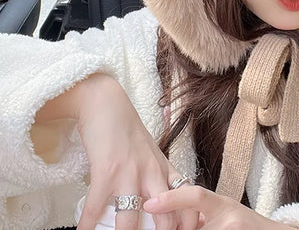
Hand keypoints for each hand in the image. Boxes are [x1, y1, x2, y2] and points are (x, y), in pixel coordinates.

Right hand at [73, 74, 178, 229]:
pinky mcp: (106, 172)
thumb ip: (157, 175)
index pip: (186, 201)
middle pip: (165, 217)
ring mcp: (129, 173)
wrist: (107, 103)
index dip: (188, 224)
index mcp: (164, 168)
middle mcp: (152, 173)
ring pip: (131, 221)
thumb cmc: (127, 130)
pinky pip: (97, 208)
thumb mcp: (150, 152)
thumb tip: (158, 204)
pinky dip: (88, 226)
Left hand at [143, 185, 294, 228]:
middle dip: (175, 229)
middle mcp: (228, 218)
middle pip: (189, 227)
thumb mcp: (225, 214)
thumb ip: (203, 215)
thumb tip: (170, 219)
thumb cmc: (245, 226)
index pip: (195, 195)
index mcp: (222, 204)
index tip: (149, 203)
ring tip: (188, 226)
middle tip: (162, 228)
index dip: (171, 198)